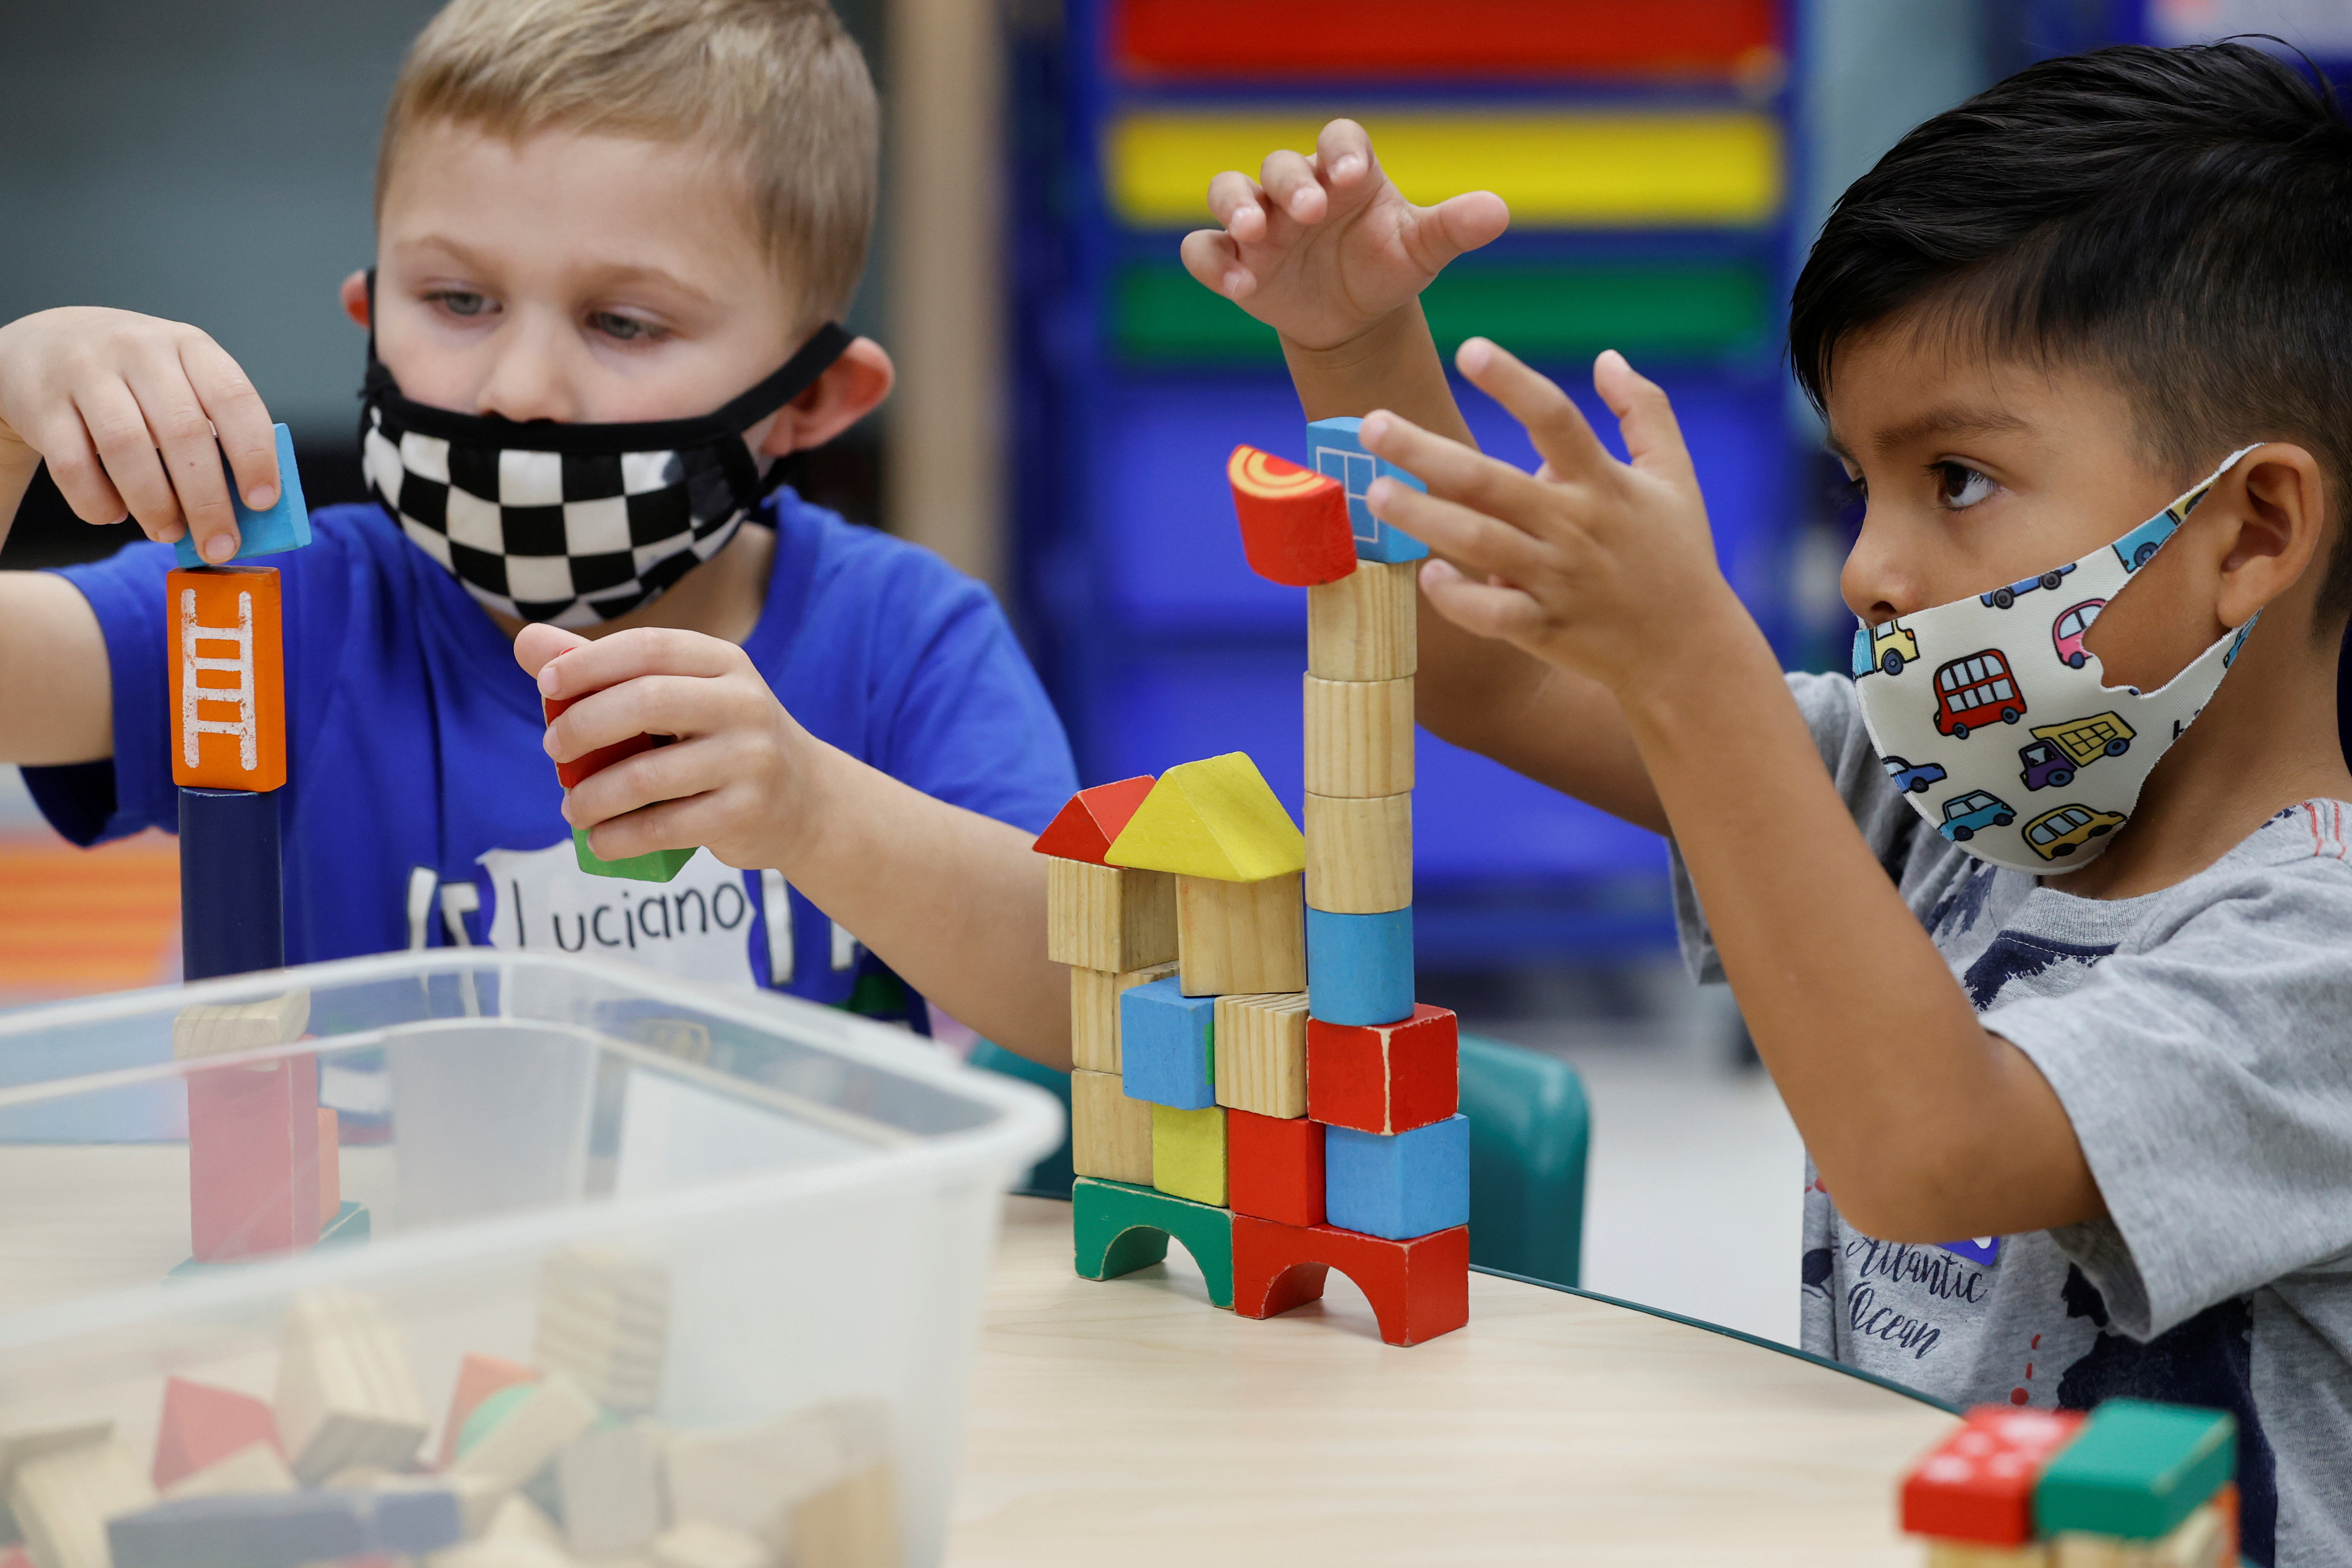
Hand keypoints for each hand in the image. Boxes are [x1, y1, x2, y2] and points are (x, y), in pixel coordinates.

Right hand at [0, 307, 278, 561]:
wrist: (41, 346)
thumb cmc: (133, 378)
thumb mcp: (180, 381)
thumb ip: (213, 431)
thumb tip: (248, 510)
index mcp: (189, 345)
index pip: (234, 399)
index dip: (254, 454)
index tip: (263, 503)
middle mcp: (139, 349)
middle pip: (183, 432)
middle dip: (208, 501)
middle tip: (221, 545)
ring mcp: (85, 370)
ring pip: (127, 448)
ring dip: (155, 504)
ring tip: (169, 534)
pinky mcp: (41, 402)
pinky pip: (73, 464)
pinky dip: (98, 501)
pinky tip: (115, 514)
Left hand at [517, 623, 826, 871]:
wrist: (806, 800)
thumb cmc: (721, 739)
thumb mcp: (679, 694)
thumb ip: (606, 671)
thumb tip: (528, 644)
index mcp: (723, 662)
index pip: (649, 647)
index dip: (590, 663)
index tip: (547, 686)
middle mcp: (743, 703)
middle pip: (647, 701)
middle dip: (584, 727)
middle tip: (554, 750)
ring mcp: (750, 759)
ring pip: (649, 774)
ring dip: (593, 796)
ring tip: (573, 809)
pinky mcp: (747, 812)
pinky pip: (666, 827)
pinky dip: (620, 837)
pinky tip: (600, 840)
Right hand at [1179, 119, 1508, 352]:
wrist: (1352, 318)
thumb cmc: (1386, 268)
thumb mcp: (1422, 250)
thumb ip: (1454, 228)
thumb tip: (1498, 211)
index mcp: (1346, 174)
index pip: (1340, 141)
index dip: (1341, 151)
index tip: (1352, 174)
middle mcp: (1296, 189)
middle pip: (1280, 165)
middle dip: (1290, 184)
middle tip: (1309, 212)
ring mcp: (1259, 223)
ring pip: (1228, 192)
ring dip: (1237, 208)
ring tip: (1255, 235)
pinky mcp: (1233, 260)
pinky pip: (1205, 251)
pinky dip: (1215, 264)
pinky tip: (1241, 289)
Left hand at [1359, 340, 1738, 696]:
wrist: (1688, 650)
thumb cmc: (1677, 554)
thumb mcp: (1675, 475)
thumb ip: (1645, 410)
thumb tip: (1607, 357)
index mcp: (1603, 483)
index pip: (1555, 419)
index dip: (1513, 382)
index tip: (1469, 349)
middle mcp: (1575, 526)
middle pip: (1491, 481)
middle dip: (1427, 452)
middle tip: (1370, 425)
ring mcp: (1557, 579)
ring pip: (1481, 544)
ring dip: (1424, 518)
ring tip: (1375, 494)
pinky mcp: (1545, 627)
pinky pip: (1494, 614)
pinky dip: (1459, 599)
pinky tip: (1425, 577)